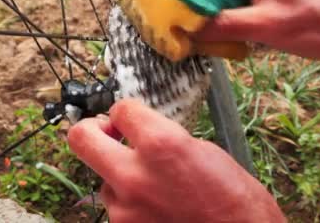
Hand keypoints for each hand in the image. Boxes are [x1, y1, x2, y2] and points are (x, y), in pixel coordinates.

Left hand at [68, 99, 285, 222]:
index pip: (120, 110)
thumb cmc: (237, 201)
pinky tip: (160, 207)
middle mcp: (134, 175)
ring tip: (156, 186)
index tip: (129, 117)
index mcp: (161, 145)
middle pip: (81, 138)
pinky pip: (117, 207)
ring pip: (102, 178)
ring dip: (120, 175)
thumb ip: (165, 138)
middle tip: (109, 133)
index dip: (126, 111)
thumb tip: (143, 135)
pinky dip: (132, 203)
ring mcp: (125, 209)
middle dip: (93, 129)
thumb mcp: (204, 152)